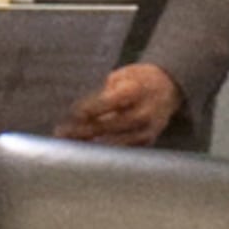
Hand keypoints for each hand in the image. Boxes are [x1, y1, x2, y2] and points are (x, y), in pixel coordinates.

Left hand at [59, 64, 183, 146]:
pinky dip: (106, 149)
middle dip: (83, 131)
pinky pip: (124, 148)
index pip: (106, 103)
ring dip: (91, 144)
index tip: (71, 116)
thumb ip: (101, 95)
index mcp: (135, 91)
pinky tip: (90, 150)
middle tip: (61, 134)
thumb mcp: (119, 78)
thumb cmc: (137, 80)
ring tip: (71, 144)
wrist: (168, 88)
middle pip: (108, 125)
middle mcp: (143, 112)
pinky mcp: (148, 140)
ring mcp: (147, 129)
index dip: (86, 110)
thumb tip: (77, 114)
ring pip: (115, 141)